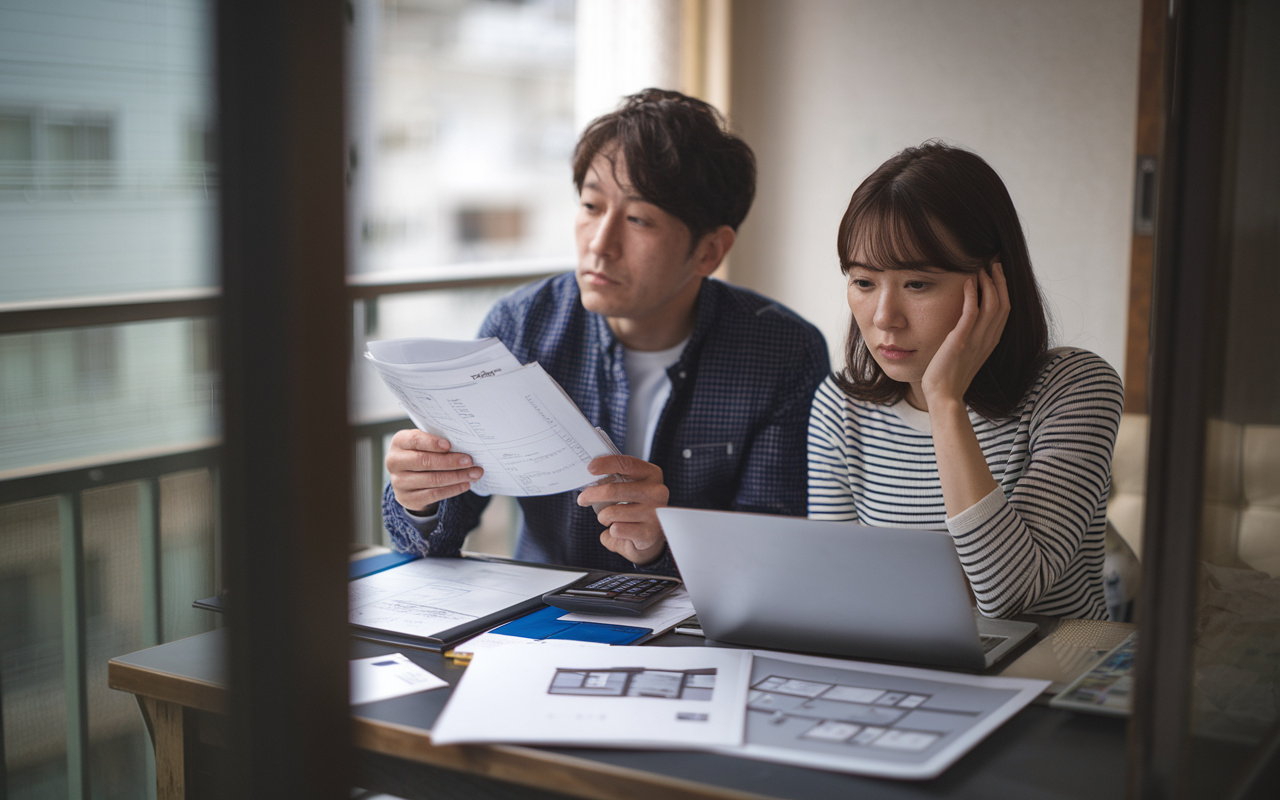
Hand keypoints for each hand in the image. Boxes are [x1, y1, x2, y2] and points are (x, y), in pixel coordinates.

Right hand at [385, 429, 482, 513]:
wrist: (409, 477)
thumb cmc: (421, 453)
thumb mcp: (424, 443)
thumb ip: (437, 442)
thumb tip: (464, 444)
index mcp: (399, 442)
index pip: (415, 440)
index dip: (432, 443)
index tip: (449, 445)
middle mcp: (394, 462)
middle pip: (424, 461)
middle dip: (450, 461)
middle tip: (470, 461)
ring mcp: (398, 482)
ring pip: (432, 480)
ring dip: (456, 476)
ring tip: (474, 473)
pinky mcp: (407, 498)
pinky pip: (433, 494)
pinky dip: (452, 489)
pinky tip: (465, 484)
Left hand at [576, 455, 669, 565]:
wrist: (651, 536)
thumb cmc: (635, 507)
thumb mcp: (630, 487)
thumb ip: (615, 479)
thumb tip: (590, 475)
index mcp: (652, 474)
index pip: (627, 464)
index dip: (606, 464)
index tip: (590, 468)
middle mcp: (657, 492)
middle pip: (613, 490)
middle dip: (591, 495)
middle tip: (582, 499)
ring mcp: (655, 514)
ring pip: (611, 512)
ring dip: (603, 517)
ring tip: (610, 519)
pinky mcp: (649, 534)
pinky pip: (616, 530)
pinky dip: (611, 533)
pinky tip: (620, 531)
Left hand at [921, 262, 1009, 406]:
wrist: (944, 395)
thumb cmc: (950, 375)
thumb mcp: (966, 351)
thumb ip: (971, 336)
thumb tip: (967, 321)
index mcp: (991, 341)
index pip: (1005, 310)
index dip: (1004, 289)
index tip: (998, 272)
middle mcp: (988, 339)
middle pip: (1004, 303)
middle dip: (1000, 281)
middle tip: (994, 263)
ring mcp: (976, 340)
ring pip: (992, 305)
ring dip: (989, 284)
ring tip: (982, 268)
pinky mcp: (961, 341)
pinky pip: (972, 313)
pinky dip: (972, 295)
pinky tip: (969, 281)